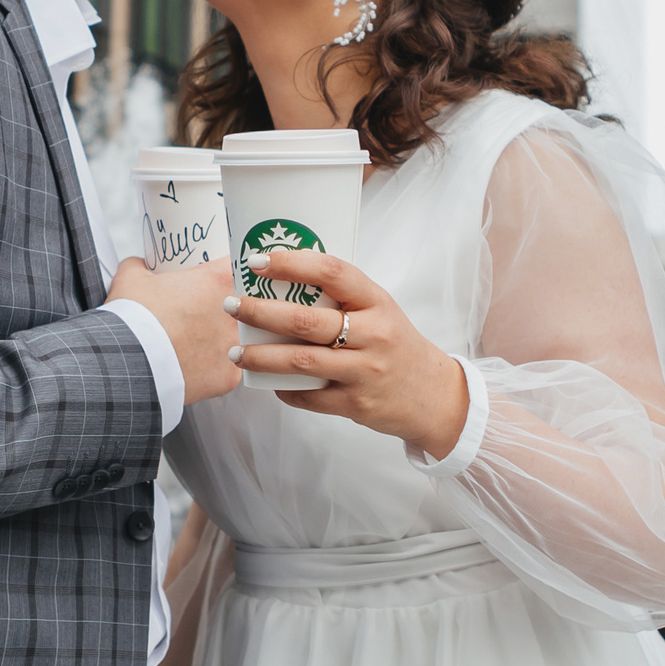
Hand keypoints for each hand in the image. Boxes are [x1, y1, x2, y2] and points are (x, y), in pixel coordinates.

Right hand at [108, 259, 240, 403]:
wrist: (128, 362)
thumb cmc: (134, 317)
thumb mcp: (131, 278)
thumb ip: (141, 266)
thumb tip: (140, 265)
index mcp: (218, 281)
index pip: (242, 265)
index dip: (233, 269)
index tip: (221, 275)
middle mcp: (235, 313)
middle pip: (251, 304)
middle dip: (233, 307)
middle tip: (210, 310)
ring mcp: (235, 346)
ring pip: (244, 340)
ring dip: (227, 339)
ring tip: (203, 342)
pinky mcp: (229, 377)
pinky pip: (230, 370)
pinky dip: (216, 369)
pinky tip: (200, 368)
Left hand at [228, 252, 470, 457]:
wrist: (433, 396)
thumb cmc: (396, 344)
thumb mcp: (380, 310)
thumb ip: (342, 297)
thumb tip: (284, 279)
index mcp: (377, 301)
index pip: (332, 272)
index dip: (291, 264)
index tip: (257, 261)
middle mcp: (374, 334)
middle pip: (306, 321)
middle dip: (260, 313)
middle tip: (231, 307)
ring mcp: (365, 371)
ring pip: (301, 361)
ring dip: (261, 357)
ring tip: (235, 353)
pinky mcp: (356, 403)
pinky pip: (310, 396)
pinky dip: (284, 389)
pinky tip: (267, 382)